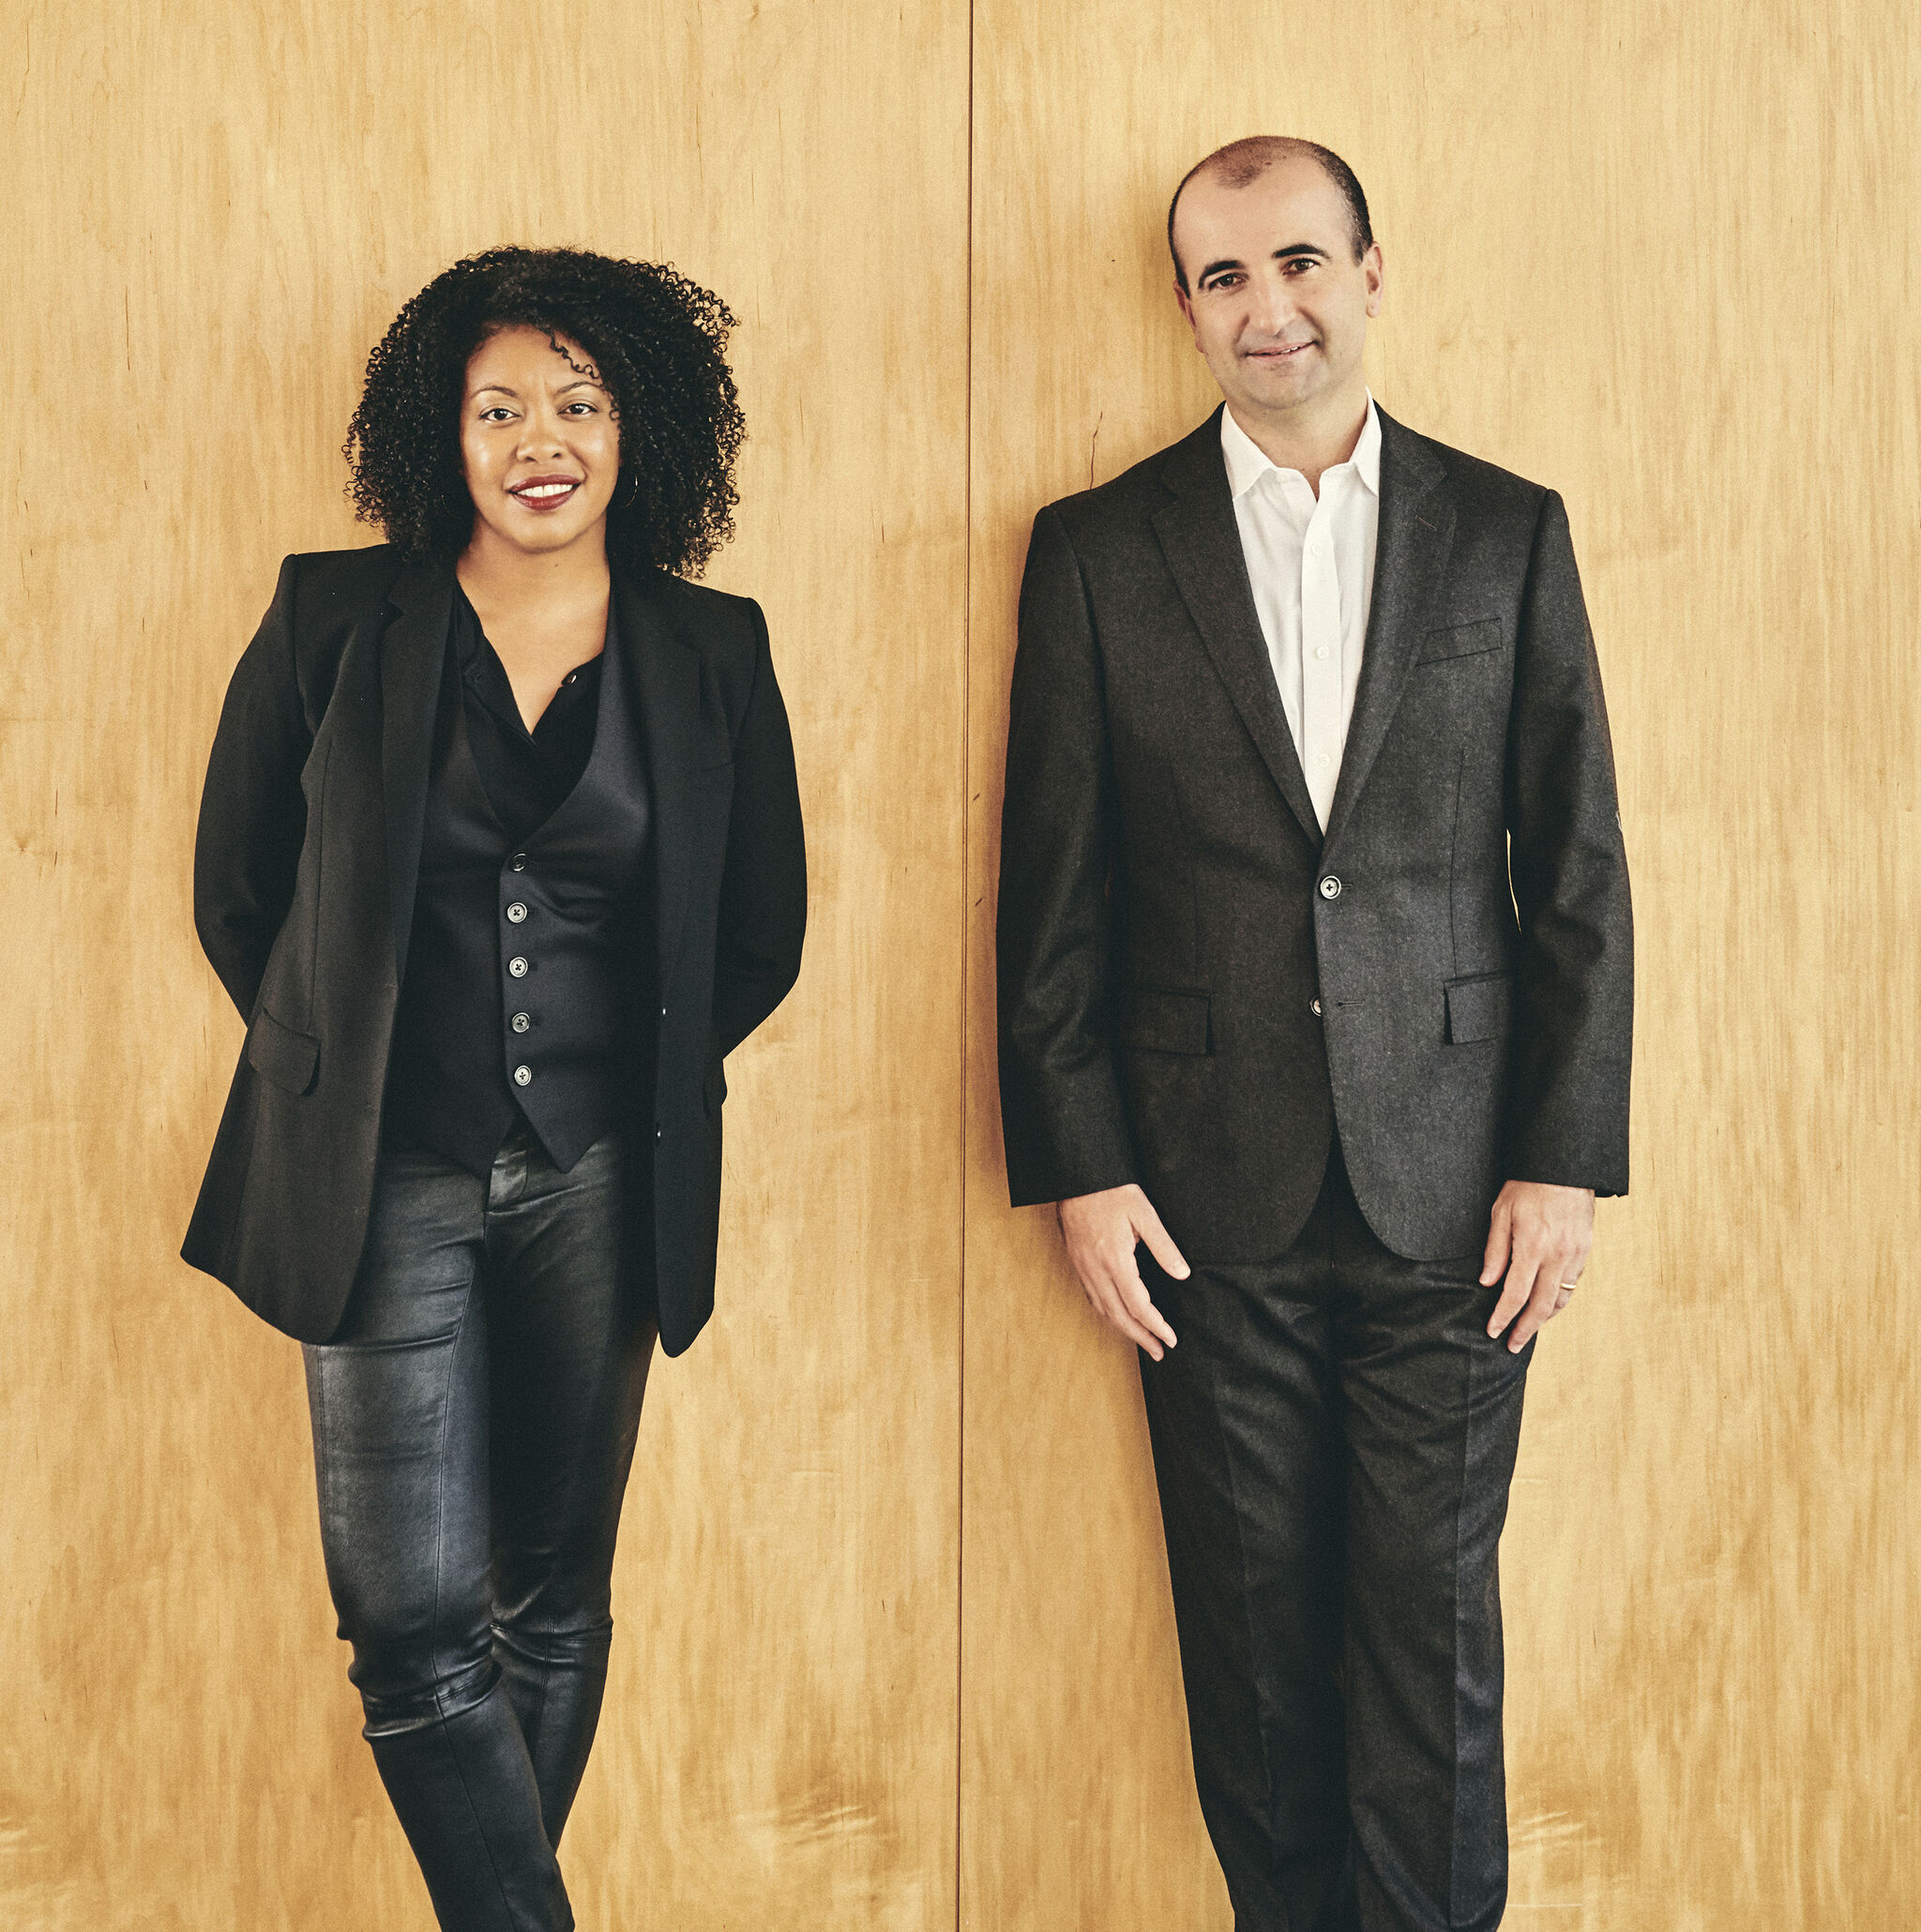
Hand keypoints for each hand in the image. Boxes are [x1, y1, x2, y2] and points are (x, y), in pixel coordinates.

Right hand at [1056, 1184, 1186, 1360]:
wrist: (1076, 1178)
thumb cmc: (1111, 1191)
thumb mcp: (1144, 1213)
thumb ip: (1163, 1246)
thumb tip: (1182, 1273)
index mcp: (1115, 1259)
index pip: (1138, 1305)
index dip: (1156, 1325)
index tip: (1171, 1338)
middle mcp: (1096, 1269)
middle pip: (1119, 1315)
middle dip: (1140, 1337)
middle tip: (1159, 1352)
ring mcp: (1083, 1267)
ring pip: (1103, 1310)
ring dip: (1124, 1329)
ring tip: (1143, 1340)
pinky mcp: (1077, 1262)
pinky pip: (1093, 1297)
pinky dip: (1108, 1314)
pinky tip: (1118, 1316)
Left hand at [1481, 1180, 1595, 1352]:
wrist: (1564, 1167)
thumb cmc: (1527, 1186)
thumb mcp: (1501, 1212)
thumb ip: (1495, 1250)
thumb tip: (1487, 1282)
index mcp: (1532, 1246)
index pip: (1515, 1294)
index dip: (1503, 1316)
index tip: (1493, 1331)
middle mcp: (1556, 1255)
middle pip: (1541, 1305)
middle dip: (1525, 1329)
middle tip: (1512, 1345)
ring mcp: (1574, 1254)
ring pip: (1561, 1298)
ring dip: (1544, 1318)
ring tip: (1529, 1330)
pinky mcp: (1585, 1250)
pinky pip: (1572, 1283)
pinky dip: (1560, 1299)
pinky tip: (1548, 1305)